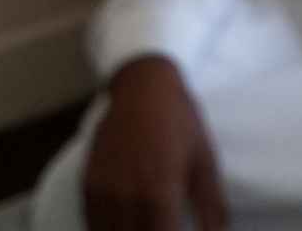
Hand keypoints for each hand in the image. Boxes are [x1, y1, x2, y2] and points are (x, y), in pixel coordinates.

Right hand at [83, 55, 228, 230]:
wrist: (142, 85)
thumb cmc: (179, 121)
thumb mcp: (204, 160)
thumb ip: (212, 207)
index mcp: (158, 195)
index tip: (175, 230)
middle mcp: (126, 199)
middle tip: (164, 225)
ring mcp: (103, 193)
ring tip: (148, 224)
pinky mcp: (88, 185)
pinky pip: (94, 224)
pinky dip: (108, 230)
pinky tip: (126, 224)